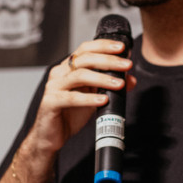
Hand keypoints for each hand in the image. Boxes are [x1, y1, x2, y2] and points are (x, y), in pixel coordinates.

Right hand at [25, 38, 135, 163]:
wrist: (52, 135)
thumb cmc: (70, 114)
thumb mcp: (95, 98)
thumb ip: (110, 87)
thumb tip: (131, 79)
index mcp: (68, 68)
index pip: (85, 49)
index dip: (104, 46)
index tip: (123, 48)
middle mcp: (59, 73)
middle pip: (84, 59)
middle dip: (109, 60)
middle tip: (127, 64)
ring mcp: (53, 87)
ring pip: (79, 76)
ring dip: (102, 78)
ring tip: (119, 84)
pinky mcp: (50, 102)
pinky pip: (71, 98)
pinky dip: (89, 98)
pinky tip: (103, 100)